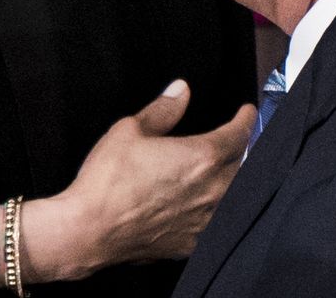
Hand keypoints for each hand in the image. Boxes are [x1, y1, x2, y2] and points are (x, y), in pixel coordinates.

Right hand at [24, 81, 256, 280]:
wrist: (88, 231)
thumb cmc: (106, 181)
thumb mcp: (130, 130)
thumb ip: (163, 110)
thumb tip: (180, 90)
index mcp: (202, 157)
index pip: (239, 135)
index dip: (245, 120)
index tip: (247, 112)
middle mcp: (212, 191)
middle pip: (242, 166)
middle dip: (240, 149)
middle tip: (234, 139)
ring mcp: (204, 221)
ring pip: (233, 196)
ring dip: (232, 181)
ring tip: (225, 170)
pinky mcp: (190, 244)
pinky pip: (216, 223)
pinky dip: (217, 210)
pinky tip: (208, 206)